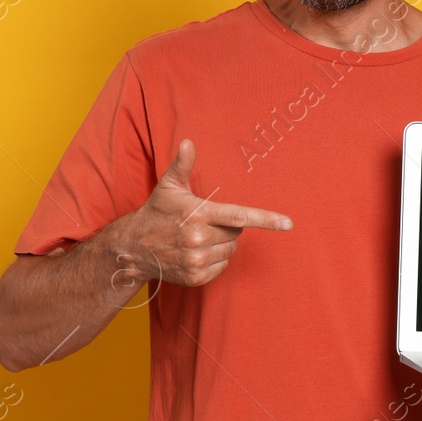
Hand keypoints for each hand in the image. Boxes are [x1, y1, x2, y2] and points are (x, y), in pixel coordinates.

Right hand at [109, 138, 292, 288]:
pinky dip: (215, 259)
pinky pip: (222, 266)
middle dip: (227, 226)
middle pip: (237, 232)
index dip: (266, 219)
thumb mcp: (169, 187)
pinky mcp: (196, 277)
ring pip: (231, 249)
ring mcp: (197, 261)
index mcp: (198, 215)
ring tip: (198, 237)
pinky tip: (197, 252)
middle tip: (205, 222)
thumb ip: (182, 165)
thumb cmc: (156, 213)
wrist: (134, 249)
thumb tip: (188, 142)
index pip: (239, 216)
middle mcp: (199, 240)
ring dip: (221, 242)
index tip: (288, 223)